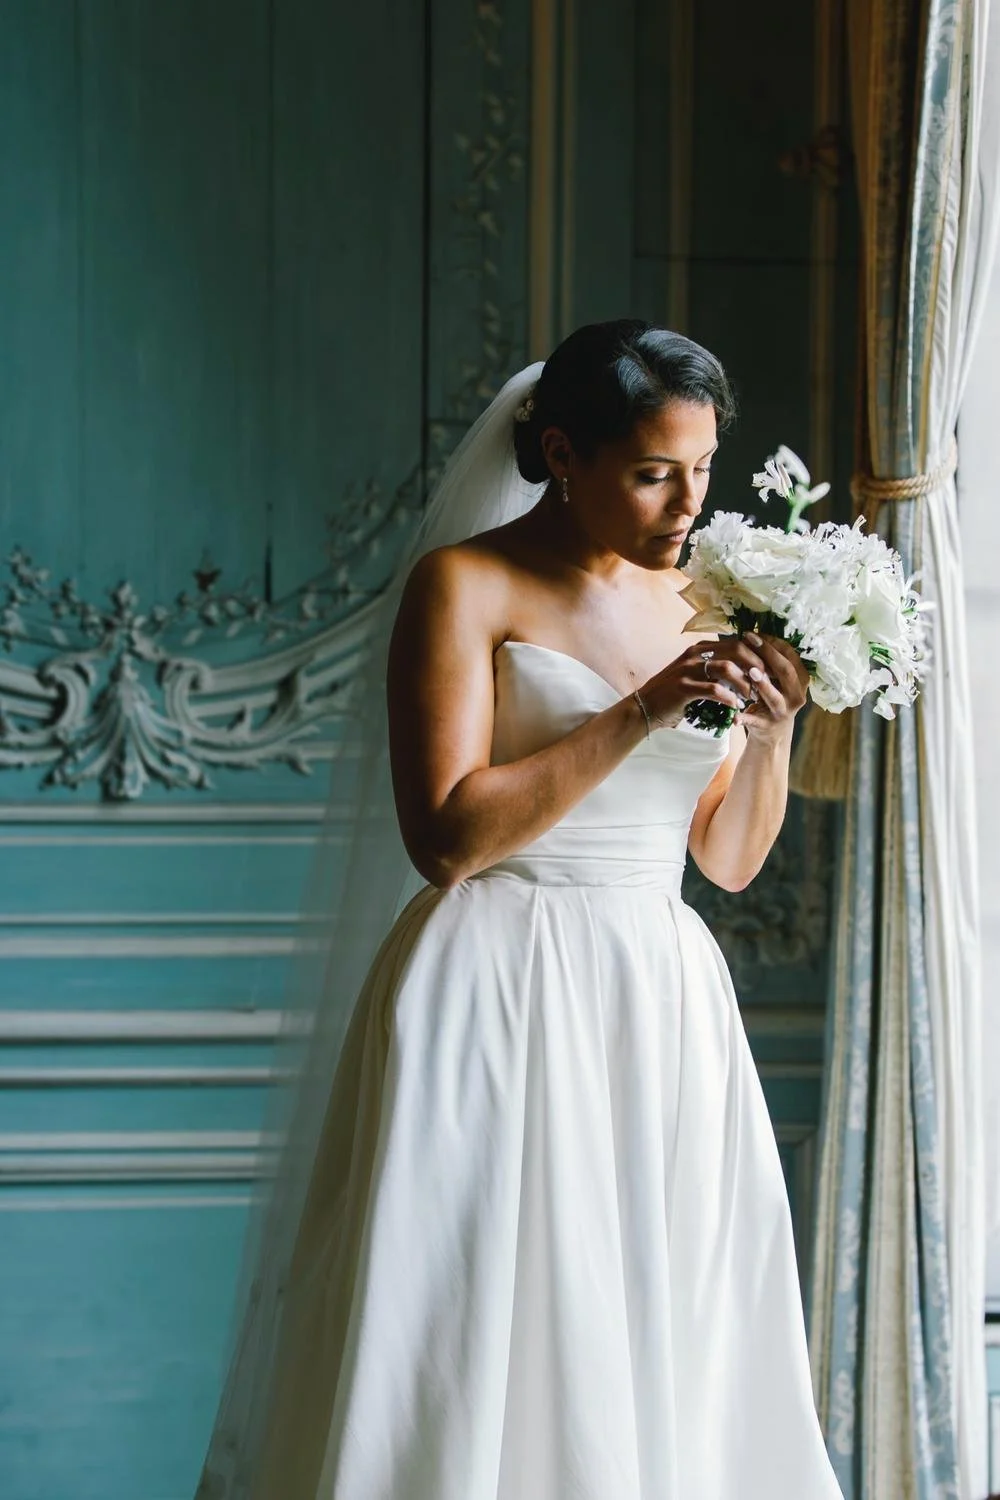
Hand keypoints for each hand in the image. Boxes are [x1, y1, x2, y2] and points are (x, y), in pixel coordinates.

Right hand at [639, 636, 769, 727]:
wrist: (645, 708)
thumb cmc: (672, 694)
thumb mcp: (693, 675)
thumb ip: (714, 669)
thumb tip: (743, 671)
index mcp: (699, 648)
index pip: (736, 643)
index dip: (755, 655)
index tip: (767, 670)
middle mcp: (694, 654)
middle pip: (736, 649)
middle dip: (755, 665)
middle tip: (765, 681)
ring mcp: (687, 669)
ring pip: (727, 668)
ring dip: (744, 683)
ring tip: (752, 696)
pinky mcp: (684, 687)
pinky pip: (714, 690)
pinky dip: (729, 698)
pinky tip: (735, 707)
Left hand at [736, 632, 808, 742]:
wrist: (772, 733)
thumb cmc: (772, 697)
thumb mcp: (778, 680)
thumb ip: (771, 662)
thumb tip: (752, 633)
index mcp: (801, 680)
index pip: (791, 656)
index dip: (774, 642)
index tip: (755, 632)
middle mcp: (796, 695)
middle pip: (786, 672)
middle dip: (768, 654)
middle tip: (749, 640)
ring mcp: (782, 712)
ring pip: (774, 697)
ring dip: (764, 684)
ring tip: (751, 671)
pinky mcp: (766, 725)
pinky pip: (755, 721)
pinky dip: (744, 718)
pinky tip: (734, 716)